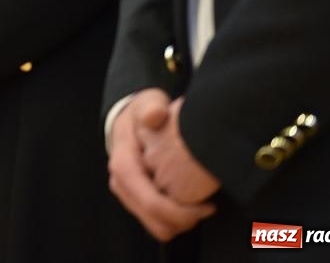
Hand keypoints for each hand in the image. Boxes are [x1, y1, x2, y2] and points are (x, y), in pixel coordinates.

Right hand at [107, 90, 215, 241]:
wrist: (125, 120)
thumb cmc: (141, 114)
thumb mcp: (148, 103)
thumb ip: (151, 108)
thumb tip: (155, 117)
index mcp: (124, 164)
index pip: (151, 201)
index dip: (181, 211)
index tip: (208, 205)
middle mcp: (121, 184)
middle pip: (155, 221)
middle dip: (184, 221)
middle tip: (208, 208)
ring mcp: (127, 195)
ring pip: (157, 227)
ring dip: (181, 222)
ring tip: (201, 206)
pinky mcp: (135, 201)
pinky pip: (157, 223)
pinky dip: (176, 220)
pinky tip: (190, 204)